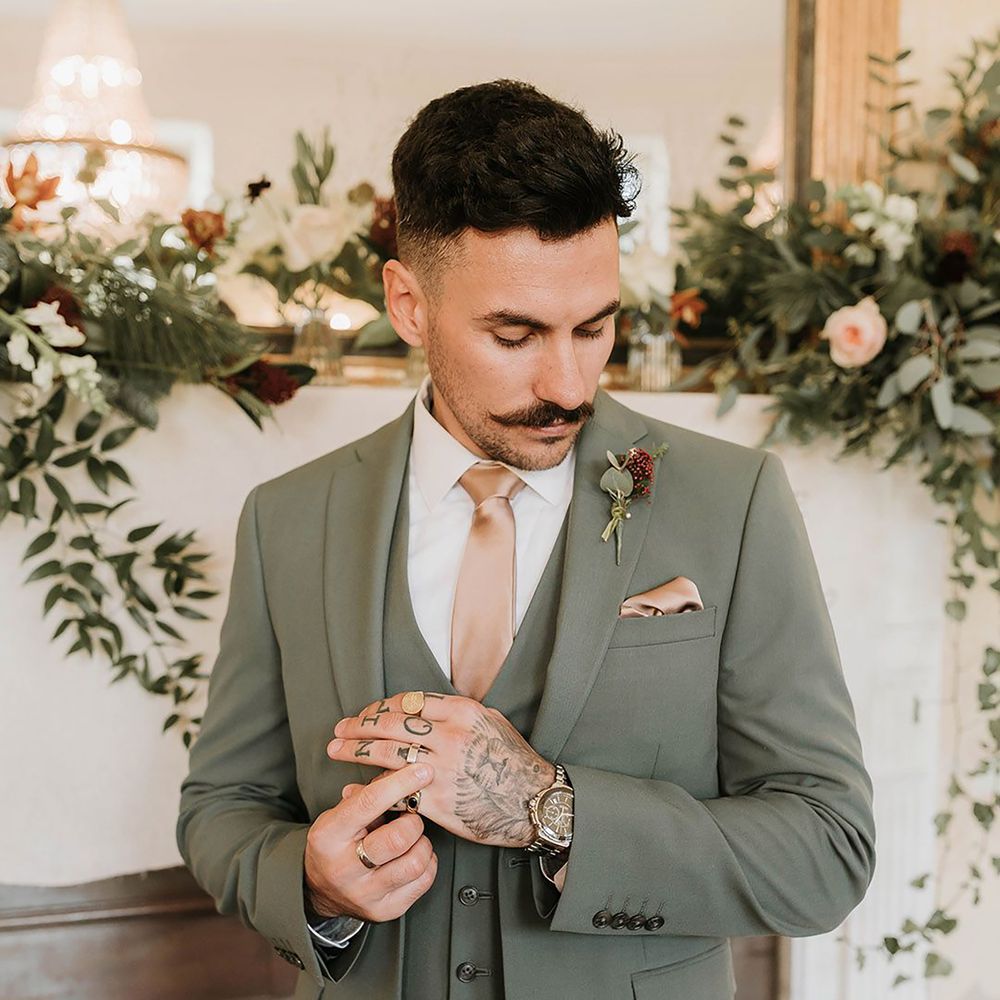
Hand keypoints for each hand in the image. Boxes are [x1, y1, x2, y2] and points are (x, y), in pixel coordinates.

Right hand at [304, 762, 438, 922]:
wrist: (316, 888)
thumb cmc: (334, 843)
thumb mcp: (338, 814)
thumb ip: (367, 795)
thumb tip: (402, 772)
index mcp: (328, 837)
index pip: (369, 803)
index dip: (400, 783)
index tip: (421, 770)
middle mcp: (344, 869)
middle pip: (398, 838)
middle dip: (413, 821)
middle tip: (410, 817)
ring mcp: (365, 894)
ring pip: (415, 863)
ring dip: (422, 844)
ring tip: (412, 839)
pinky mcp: (384, 911)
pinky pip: (423, 882)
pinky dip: (427, 863)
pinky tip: (414, 855)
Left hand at [327, 693, 555, 848]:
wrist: (533, 802)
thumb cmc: (515, 762)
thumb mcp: (493, 722)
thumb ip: (460, 713)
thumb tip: (429, 707)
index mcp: (462, 712)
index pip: (409, 701)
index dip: (382, 706)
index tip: (367, 713)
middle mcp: (449, 735)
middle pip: (391, 723)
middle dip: (359, 725)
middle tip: (339, 729)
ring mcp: (441, 768)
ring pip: (387, 752)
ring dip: (356, 750)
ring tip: (336, 749)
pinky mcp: (436, 800)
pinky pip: (395, 790)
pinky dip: (371, 788)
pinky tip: (354, 787)